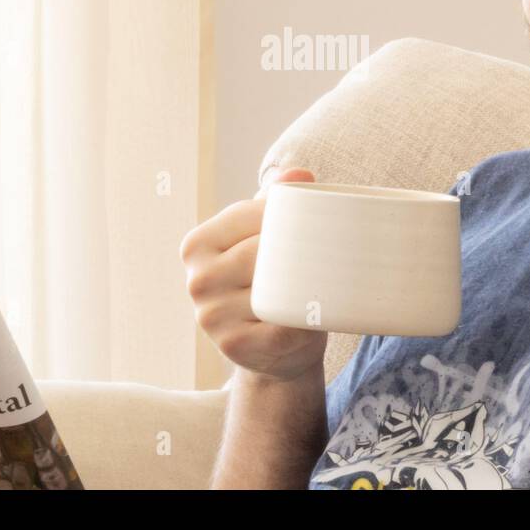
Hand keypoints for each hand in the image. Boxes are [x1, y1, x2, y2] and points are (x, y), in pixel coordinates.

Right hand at [180, 168, 328, 382]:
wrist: (274, 353)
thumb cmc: (272, 284)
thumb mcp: (267, 240)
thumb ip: (277, 203)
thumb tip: (300, 175)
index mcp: (196, 245)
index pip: (251, 215)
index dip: (289, 215)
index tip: (316, 221)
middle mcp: (196, 280)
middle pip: (262, 250)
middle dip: (301, 249)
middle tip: (333, 250)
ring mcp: (211, 316)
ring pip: (272, 287)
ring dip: (305, 285)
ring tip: (326, 280)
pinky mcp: (234, 346)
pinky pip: (282, 324)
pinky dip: (304, 319)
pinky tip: (315, 314)